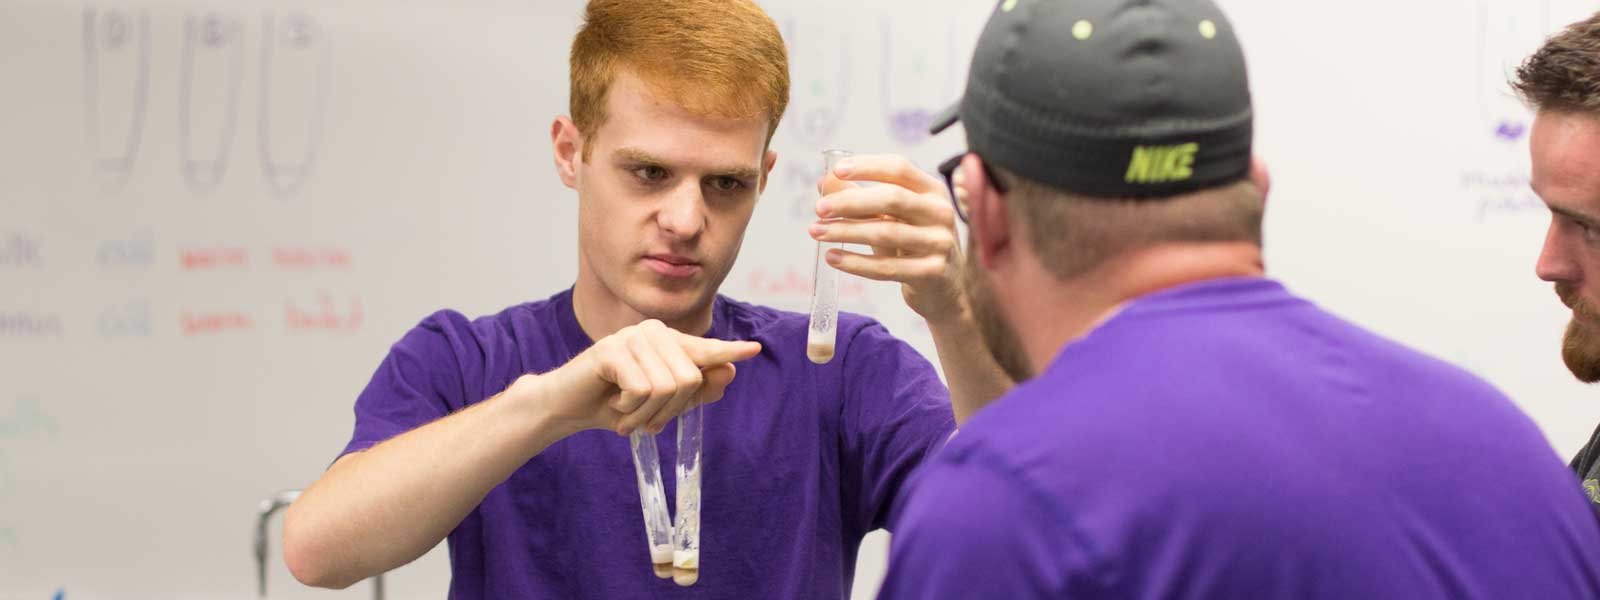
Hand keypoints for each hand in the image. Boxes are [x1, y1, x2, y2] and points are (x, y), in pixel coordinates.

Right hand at [533, 319, 761, 435]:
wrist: (565, 408)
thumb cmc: (613, 405)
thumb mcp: (658, 404)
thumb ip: (694, 391)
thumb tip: (729, 372)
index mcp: (666, 341)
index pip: (704, 349)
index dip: (729, 352)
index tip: (753, 349)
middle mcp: (652, 332)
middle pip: (690, 379)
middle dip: (669, 411)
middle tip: (643, 420)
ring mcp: (631, 337)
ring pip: (668, 386)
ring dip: (646, 413)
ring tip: (625, 414)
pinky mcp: (611, 349)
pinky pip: (642, 388)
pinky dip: (629, 409)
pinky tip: (613, 405)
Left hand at [811, 154, 965, 323]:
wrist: (946, 287)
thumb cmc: (913, 244)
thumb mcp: (891, 217)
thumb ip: (861, 197)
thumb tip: (825, 182)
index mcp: (932, 190)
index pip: (899, 169)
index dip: (867, 167)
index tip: (836, 170)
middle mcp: (940, 213)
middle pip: (892, 198)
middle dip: (850, 201)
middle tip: (819, 208)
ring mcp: (939, 243)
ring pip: (886, 233)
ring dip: (846, 231)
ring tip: (817, 231)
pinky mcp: (931, 272)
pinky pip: (886, 267)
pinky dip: (855, 262)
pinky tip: (832, 257)